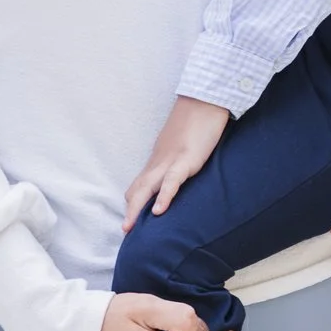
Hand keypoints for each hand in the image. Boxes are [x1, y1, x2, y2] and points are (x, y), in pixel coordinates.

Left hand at [122, 96, 232, 229]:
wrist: (205, 99)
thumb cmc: (198, 120)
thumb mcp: (184, 143)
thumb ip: (180, 158)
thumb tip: (182, 168)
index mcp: (160, 158)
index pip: (141, 183)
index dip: (135, 201)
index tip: (133, 219)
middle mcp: (159, 161)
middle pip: (138, 188)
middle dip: (130, 210)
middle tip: (124, 231)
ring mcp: (170, 160)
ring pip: (147, 187)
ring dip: (136, 209)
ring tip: (129, 228)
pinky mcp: (185, 159)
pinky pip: (171, 181)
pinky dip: (164, 197)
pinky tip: (158, 212)